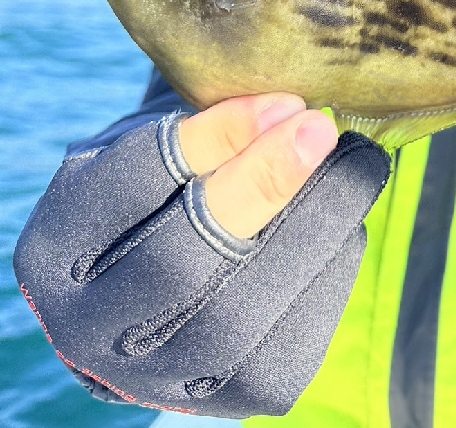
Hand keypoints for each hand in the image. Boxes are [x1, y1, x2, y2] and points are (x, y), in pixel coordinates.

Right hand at [15, 113, 389, 416]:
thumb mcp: (162, 146)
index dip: (215, 139)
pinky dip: (331, 265)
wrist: (167, 294)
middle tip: (321, 130)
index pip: (133, 185)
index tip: (285, 101)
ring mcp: (159, 377)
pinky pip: (294, 334)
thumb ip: (209, 130)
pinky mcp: (236, 396)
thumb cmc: (165, 194)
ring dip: (316, 224)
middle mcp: (91, 327)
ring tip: (356, 163)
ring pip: (245, 308)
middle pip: (181, 259)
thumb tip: (290, 112)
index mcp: (58, 248)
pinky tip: (344, 221)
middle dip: (263, 186)